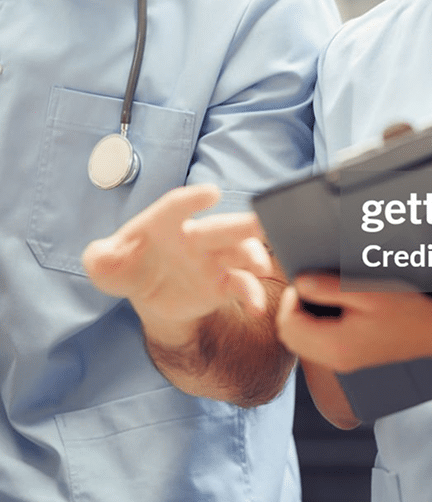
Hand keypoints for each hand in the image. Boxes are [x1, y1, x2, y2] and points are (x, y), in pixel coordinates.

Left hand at [82, 184, 273, 346]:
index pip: (177, 206)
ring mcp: (213, 260)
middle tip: (261, 221)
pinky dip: (252, 294)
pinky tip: (255, 307)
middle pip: (219, 226)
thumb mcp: (106, 264)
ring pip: (240, 251)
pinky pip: (242, 286)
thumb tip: (100, 257)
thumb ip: (101, 258)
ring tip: (261, 267)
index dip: (193, 200)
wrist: (151, 292)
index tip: (211, 193)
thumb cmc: (129, 266)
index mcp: (166, 222)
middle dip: (240, 224)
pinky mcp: (224, 284)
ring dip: (254, 255)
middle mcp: (195, 237)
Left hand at [277, 273, 431, 371]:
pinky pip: (313, 346)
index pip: (289, 325)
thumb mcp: (364, 291)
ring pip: (299, 344)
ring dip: (299, 320)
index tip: (305, 282)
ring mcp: (340, 363)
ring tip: (318, 296)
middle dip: (291, 310)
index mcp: (335, 345)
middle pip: (288, 337)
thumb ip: (327, 288)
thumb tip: (299, 283)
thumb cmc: (404, 309)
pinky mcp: (347, 360)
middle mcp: (334, 360)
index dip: (290, 299)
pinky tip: (328, 311)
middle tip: (308, 288)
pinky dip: (311, 328)